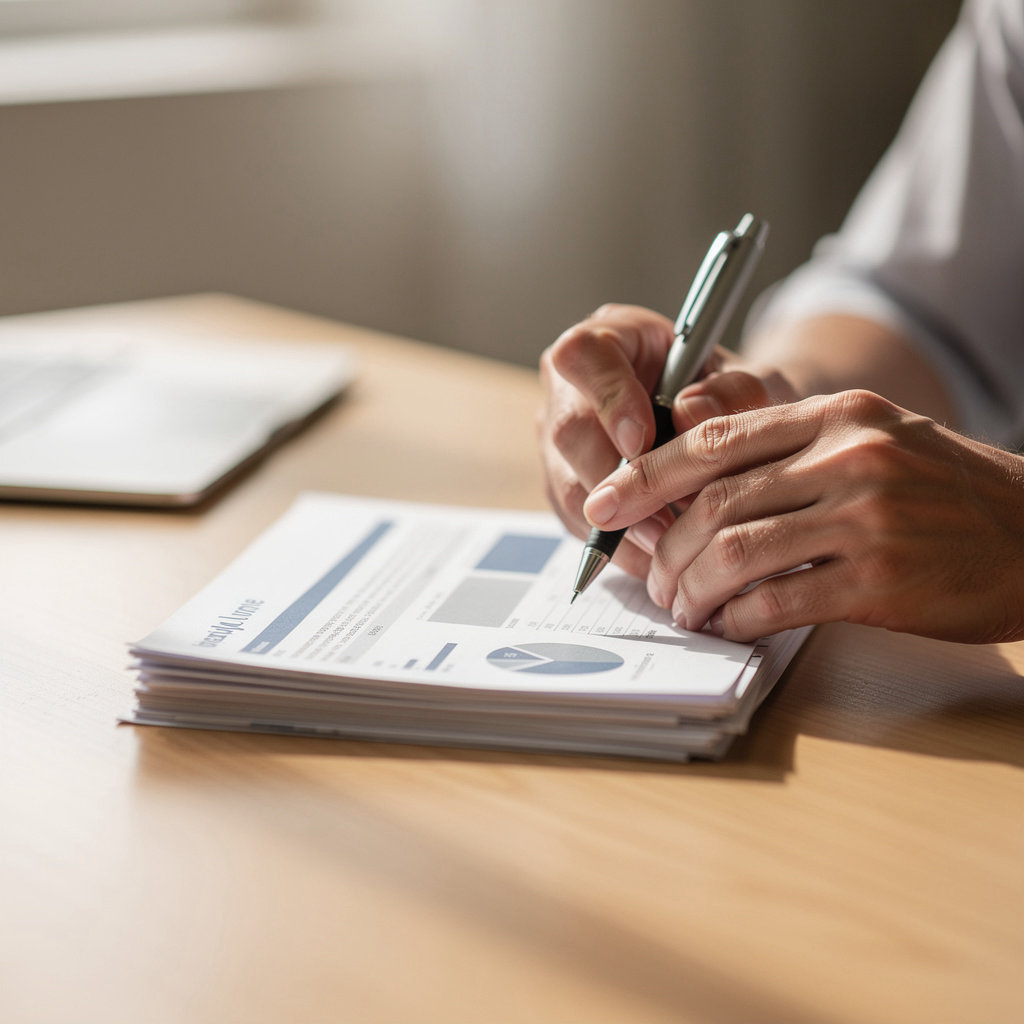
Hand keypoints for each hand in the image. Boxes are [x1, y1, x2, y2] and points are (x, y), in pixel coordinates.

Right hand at [538, 303, 794, 576]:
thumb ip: (735, 391)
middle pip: (568, 430)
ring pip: (565, 482)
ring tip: (667, 544)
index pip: (583, 354)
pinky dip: (614, 544)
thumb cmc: (735, 400)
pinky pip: (573, 519)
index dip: (608, 398)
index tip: (642, 441)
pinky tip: (654, 554)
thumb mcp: (754, 386)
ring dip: (616, 522)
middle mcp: (572, 384)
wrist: (728, 432)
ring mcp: (559, 436)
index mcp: (612, 337)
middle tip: (667, 516)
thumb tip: (690, 412)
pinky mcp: (563, 482)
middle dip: (618, 482)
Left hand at [582, 389, 1023, 644]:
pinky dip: (737, 619)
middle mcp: (847, 457)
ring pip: (735, 553)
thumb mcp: (872, 440)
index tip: (605, 502)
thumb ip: (787, 447)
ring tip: (684, 608)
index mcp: (835, 417)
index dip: (645, 474)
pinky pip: (778, 602)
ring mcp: (866, 518)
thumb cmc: (943, 492)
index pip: (713, 441)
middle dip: (663, 549)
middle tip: (652, 579)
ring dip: (692, 589)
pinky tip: (728, 626)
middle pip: (714, 503)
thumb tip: (692, 462)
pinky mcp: (880, 581)